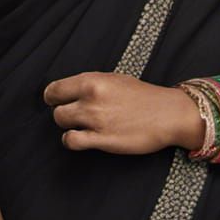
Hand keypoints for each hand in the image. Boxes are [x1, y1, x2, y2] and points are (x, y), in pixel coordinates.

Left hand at [42, 71, 199, 154]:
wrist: (167, 113)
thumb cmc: (143, 95)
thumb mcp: (114, 79)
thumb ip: (91, 84)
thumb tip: (70, 91)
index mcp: (93, 80)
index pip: (55, 89)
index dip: (53, 96)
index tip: (56, 100)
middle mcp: (91, 98)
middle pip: (56, 109)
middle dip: (62, 112)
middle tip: (73, 114)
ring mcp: (96, 120)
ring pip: (62, 122)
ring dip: (68, 125)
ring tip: (79, 125)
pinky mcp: (102, 140)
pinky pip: (71, 141)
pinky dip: (71, 140)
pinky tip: (80, 138)